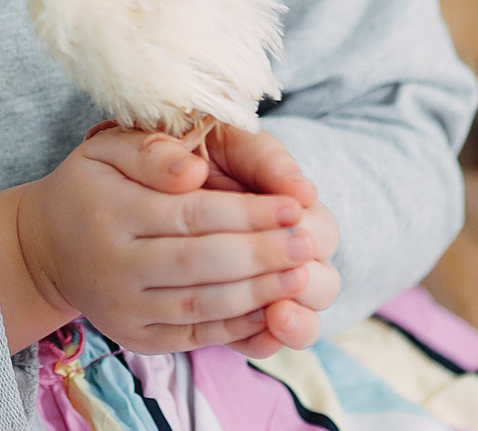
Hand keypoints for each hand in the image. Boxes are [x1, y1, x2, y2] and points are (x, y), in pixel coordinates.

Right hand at [0, 127, 315, 354]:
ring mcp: (125, 308)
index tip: (293, 204)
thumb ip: (152, 151)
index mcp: (111, 213)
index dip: (248, 212)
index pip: (193, 215)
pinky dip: (239, 326)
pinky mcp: (137, 337)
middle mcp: (116, 266)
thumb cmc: (87, 185)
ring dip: (261, 292)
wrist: (45, 246)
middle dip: (265, 254)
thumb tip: (195, 170)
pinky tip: (273, 307)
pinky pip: (197, 335)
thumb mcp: (105, 148)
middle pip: (205, 264)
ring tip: (302, 275)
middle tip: (309, 241)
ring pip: (206, 305)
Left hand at [191, 124, 340, 355]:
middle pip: (321, 280)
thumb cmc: (196, 144)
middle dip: (307, 281)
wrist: (156, 169)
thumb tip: (297, 187)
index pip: (318, 228)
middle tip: (293, 274)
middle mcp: (284, 250)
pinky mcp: (234, 309)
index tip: (294, 217)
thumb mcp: (225, 139)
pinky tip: (260, 334)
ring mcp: (262, 283)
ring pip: (300, 315)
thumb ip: (258, 157)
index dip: (309, 229)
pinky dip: (262, 338)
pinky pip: (259, 336)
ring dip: (297, 318)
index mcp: (290, 206)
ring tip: (279, 315)